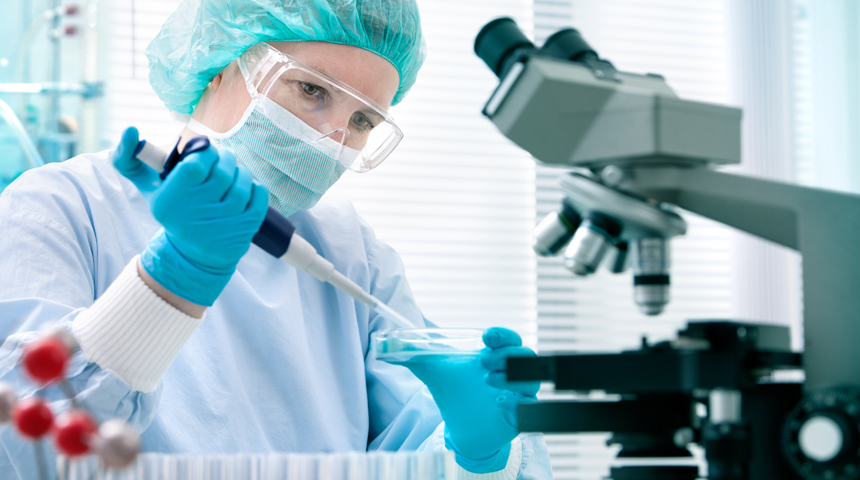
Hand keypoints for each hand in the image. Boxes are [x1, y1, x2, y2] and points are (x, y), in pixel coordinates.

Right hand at [112, 127, 268, 305]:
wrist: (193, 255)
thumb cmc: (173, 210)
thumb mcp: (148, 188)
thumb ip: (129, 159)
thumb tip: (130, 130)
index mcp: (170, 201)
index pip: (196, 164)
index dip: (205, 151)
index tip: (204, 152)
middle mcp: (195, 214)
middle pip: (223, 171)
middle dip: (225, 159)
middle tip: (222, 160)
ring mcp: (222, 224)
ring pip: (243, 182)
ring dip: (241, 172)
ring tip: (233, 174)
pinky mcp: (244, 230)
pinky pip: (259, 196)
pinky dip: (255, 186)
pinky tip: (245, 189)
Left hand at [382, 327, 538, 471]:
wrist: (460, 426)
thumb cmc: (453, 391)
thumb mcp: (432, 371)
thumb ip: (412, 354)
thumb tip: (385, 344)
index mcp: (493, 356)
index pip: (510, 339)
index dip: (503, 335)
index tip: (487, 336)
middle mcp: (509, 374)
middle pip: (525, 357)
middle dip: (507, 355)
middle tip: (484, 361)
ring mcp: (516, 395)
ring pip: (531, 381)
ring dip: (513, 378)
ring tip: (488, 381)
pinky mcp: (517, 418)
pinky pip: (528, 410)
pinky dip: (517, 406)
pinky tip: (499, 404)